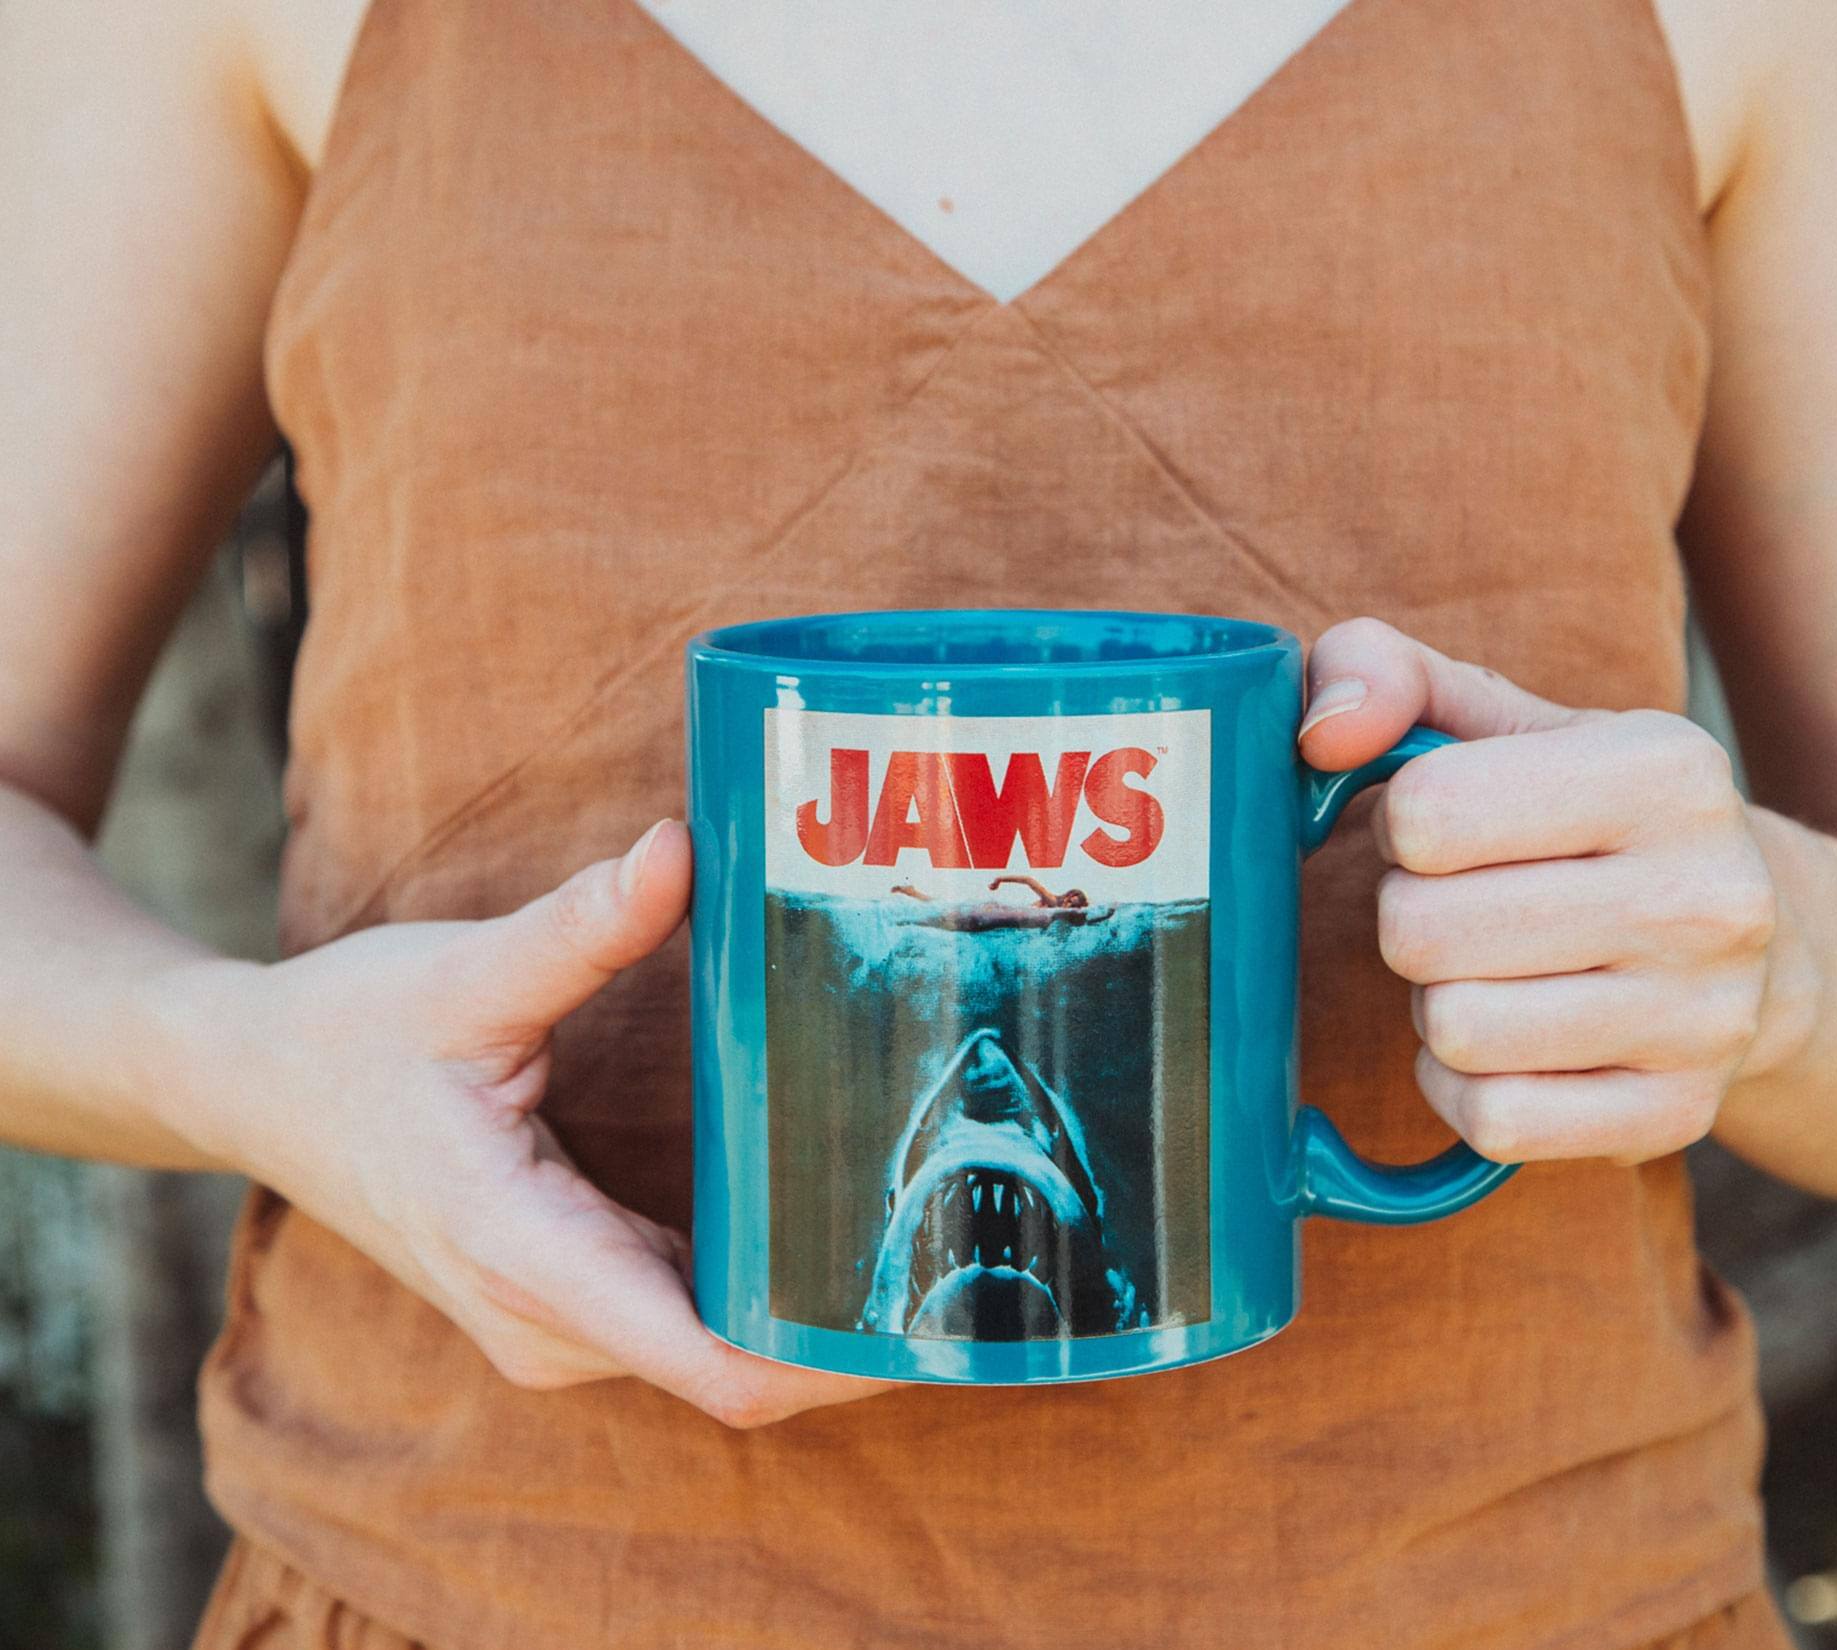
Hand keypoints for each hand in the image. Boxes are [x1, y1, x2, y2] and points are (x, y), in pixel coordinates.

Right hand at [165, 821, 892, 1426]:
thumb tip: (682, 850)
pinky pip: (688, 1323)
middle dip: (857, 1325)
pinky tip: (840, 1223)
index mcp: (525, 1251)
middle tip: (978, 1224)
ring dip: (817, 1311)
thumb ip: (579, 925)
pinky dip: (763, 1292)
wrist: (255, 1087)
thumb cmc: (349, 1034)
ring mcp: (554, 1324)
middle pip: (740, 1370)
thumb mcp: (461, 971)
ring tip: (934, 1218)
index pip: (711, 1363)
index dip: (835, 1356)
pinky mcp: (565, 1301)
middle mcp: (547, 1321)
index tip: (938, 1303)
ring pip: (719, 1356)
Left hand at [1297, 619, 1793, 1166]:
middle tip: (1465, 908)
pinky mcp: (1674, 1115)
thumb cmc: (1587, 817)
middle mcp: (1706, 897)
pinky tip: (1506, 1045)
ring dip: (1436, 1003)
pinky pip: (1491, 1120)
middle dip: (1410, 917)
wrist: (1764, 939)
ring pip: (1451, 1030)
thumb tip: (1319, 732)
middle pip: (1419, 932)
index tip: (1449, 831)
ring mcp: (1703, 1019)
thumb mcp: (1505, 717)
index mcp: (1667, 771)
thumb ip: (1388, 675)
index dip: (1404, 823)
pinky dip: (1463, 1086)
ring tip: (1491, 970)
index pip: (1428, 810)